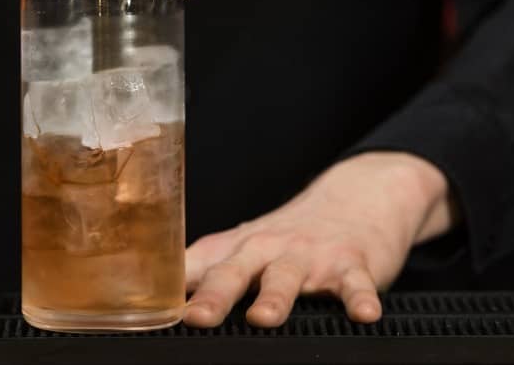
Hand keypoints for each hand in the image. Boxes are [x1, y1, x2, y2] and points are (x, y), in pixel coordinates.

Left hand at [184, 152, 458, 327]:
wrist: (356, 196)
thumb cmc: (291, 234)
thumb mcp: (246, 245)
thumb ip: (208, 270)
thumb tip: (160, 301)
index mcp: (238, 248)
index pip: (197, 266)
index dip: (172, 287)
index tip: (149, 308)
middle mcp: (268, 249)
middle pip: (235, 271)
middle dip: (215, 295)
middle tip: (196, 317)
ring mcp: (310, 256)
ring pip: (288, 277)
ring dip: (275, 297)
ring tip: (262, 318)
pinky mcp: (352, 264)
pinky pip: (356, 284)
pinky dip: (360, 299)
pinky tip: (364, 314)